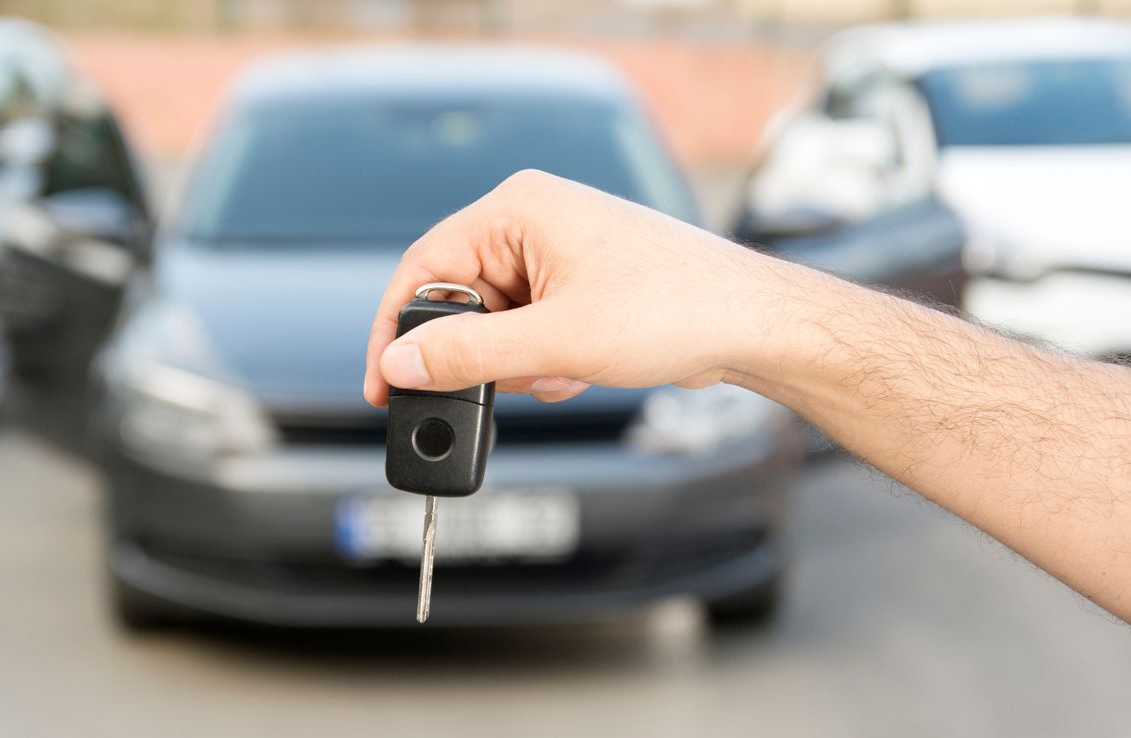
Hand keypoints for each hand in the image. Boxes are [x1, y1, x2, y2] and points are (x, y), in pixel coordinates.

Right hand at [363, 169, 785, 406]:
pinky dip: (545, 360)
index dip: (397, 328)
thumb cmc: (677, 308)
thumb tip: (400, 361)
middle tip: (511, 381)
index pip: (425, 265)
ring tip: (565, 371)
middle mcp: (533, 221)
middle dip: (481, 354)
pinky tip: (582, 369)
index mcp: (519, 208)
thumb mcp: (557, 342)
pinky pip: (530, 328)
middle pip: (460, 298)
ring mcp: (558, 252)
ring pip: (496, 322)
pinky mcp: (579, 283)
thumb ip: (469, 355)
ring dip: (519, 363)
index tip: (383, 381)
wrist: (754, 325)